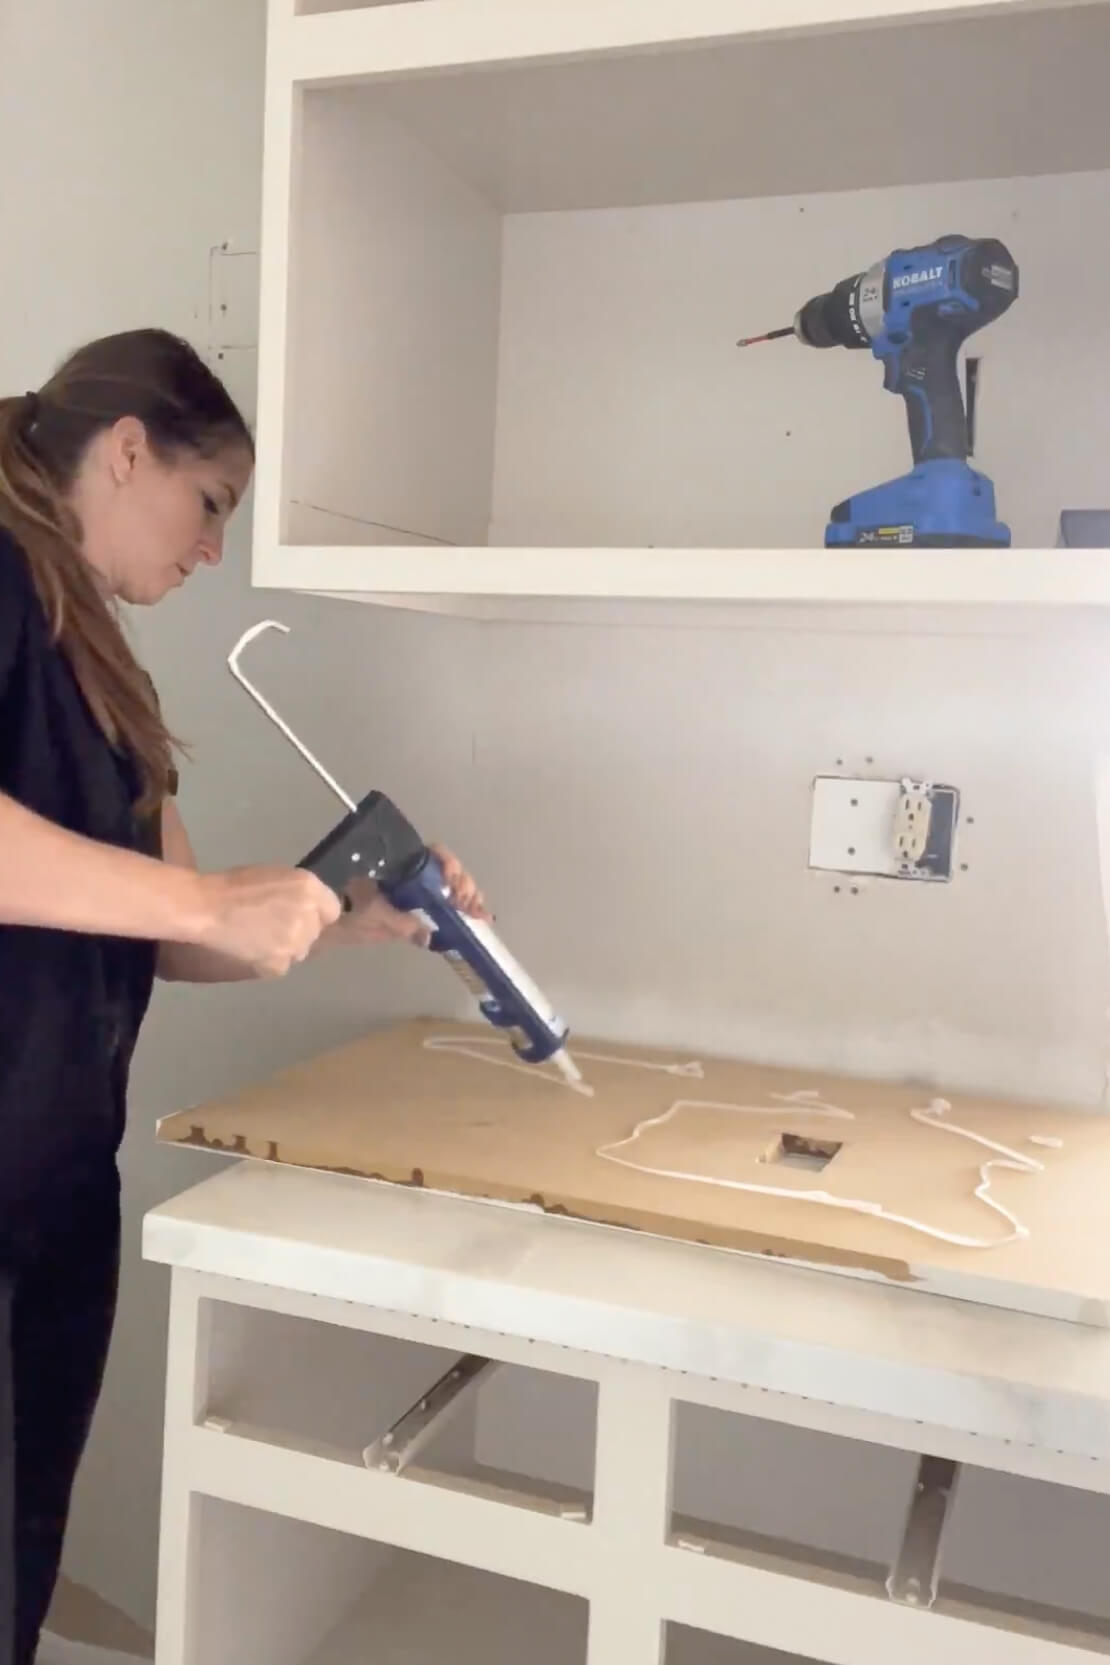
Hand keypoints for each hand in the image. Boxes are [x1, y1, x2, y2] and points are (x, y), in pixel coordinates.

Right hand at [188, 866, 341, 976]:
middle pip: (315, 932)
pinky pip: (282, 964)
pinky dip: (270, 960)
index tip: (301, 914)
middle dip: (300, 930)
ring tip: (258, 938)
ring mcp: (296, 944)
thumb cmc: (233, 886)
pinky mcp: (279, 964)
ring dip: (286, 946)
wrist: (205, 909)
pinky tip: (251, 950)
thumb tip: (308, 907)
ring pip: (300, 950)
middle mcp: (309, 916)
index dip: (316, 913)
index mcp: (308, 888)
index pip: (332, 910)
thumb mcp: (275, 876)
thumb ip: (298, 893)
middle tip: (273, 925)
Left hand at [335, 844, 491, 948]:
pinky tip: (480, 919)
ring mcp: (418, 893)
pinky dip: (463, 912)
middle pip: (448, 871)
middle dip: (464, 884)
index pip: (433, 855)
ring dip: (469, 897)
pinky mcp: (419, 912)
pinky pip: (445, 908)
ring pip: (451, 888)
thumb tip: (429, 936)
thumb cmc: (348, 911)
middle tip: (470, 903)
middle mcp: (412, 875)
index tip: (454, 882)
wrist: (330, 925)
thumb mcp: (375, 915)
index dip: (449, 865)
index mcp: (400, 866)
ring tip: (479, 912)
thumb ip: (402, 923)